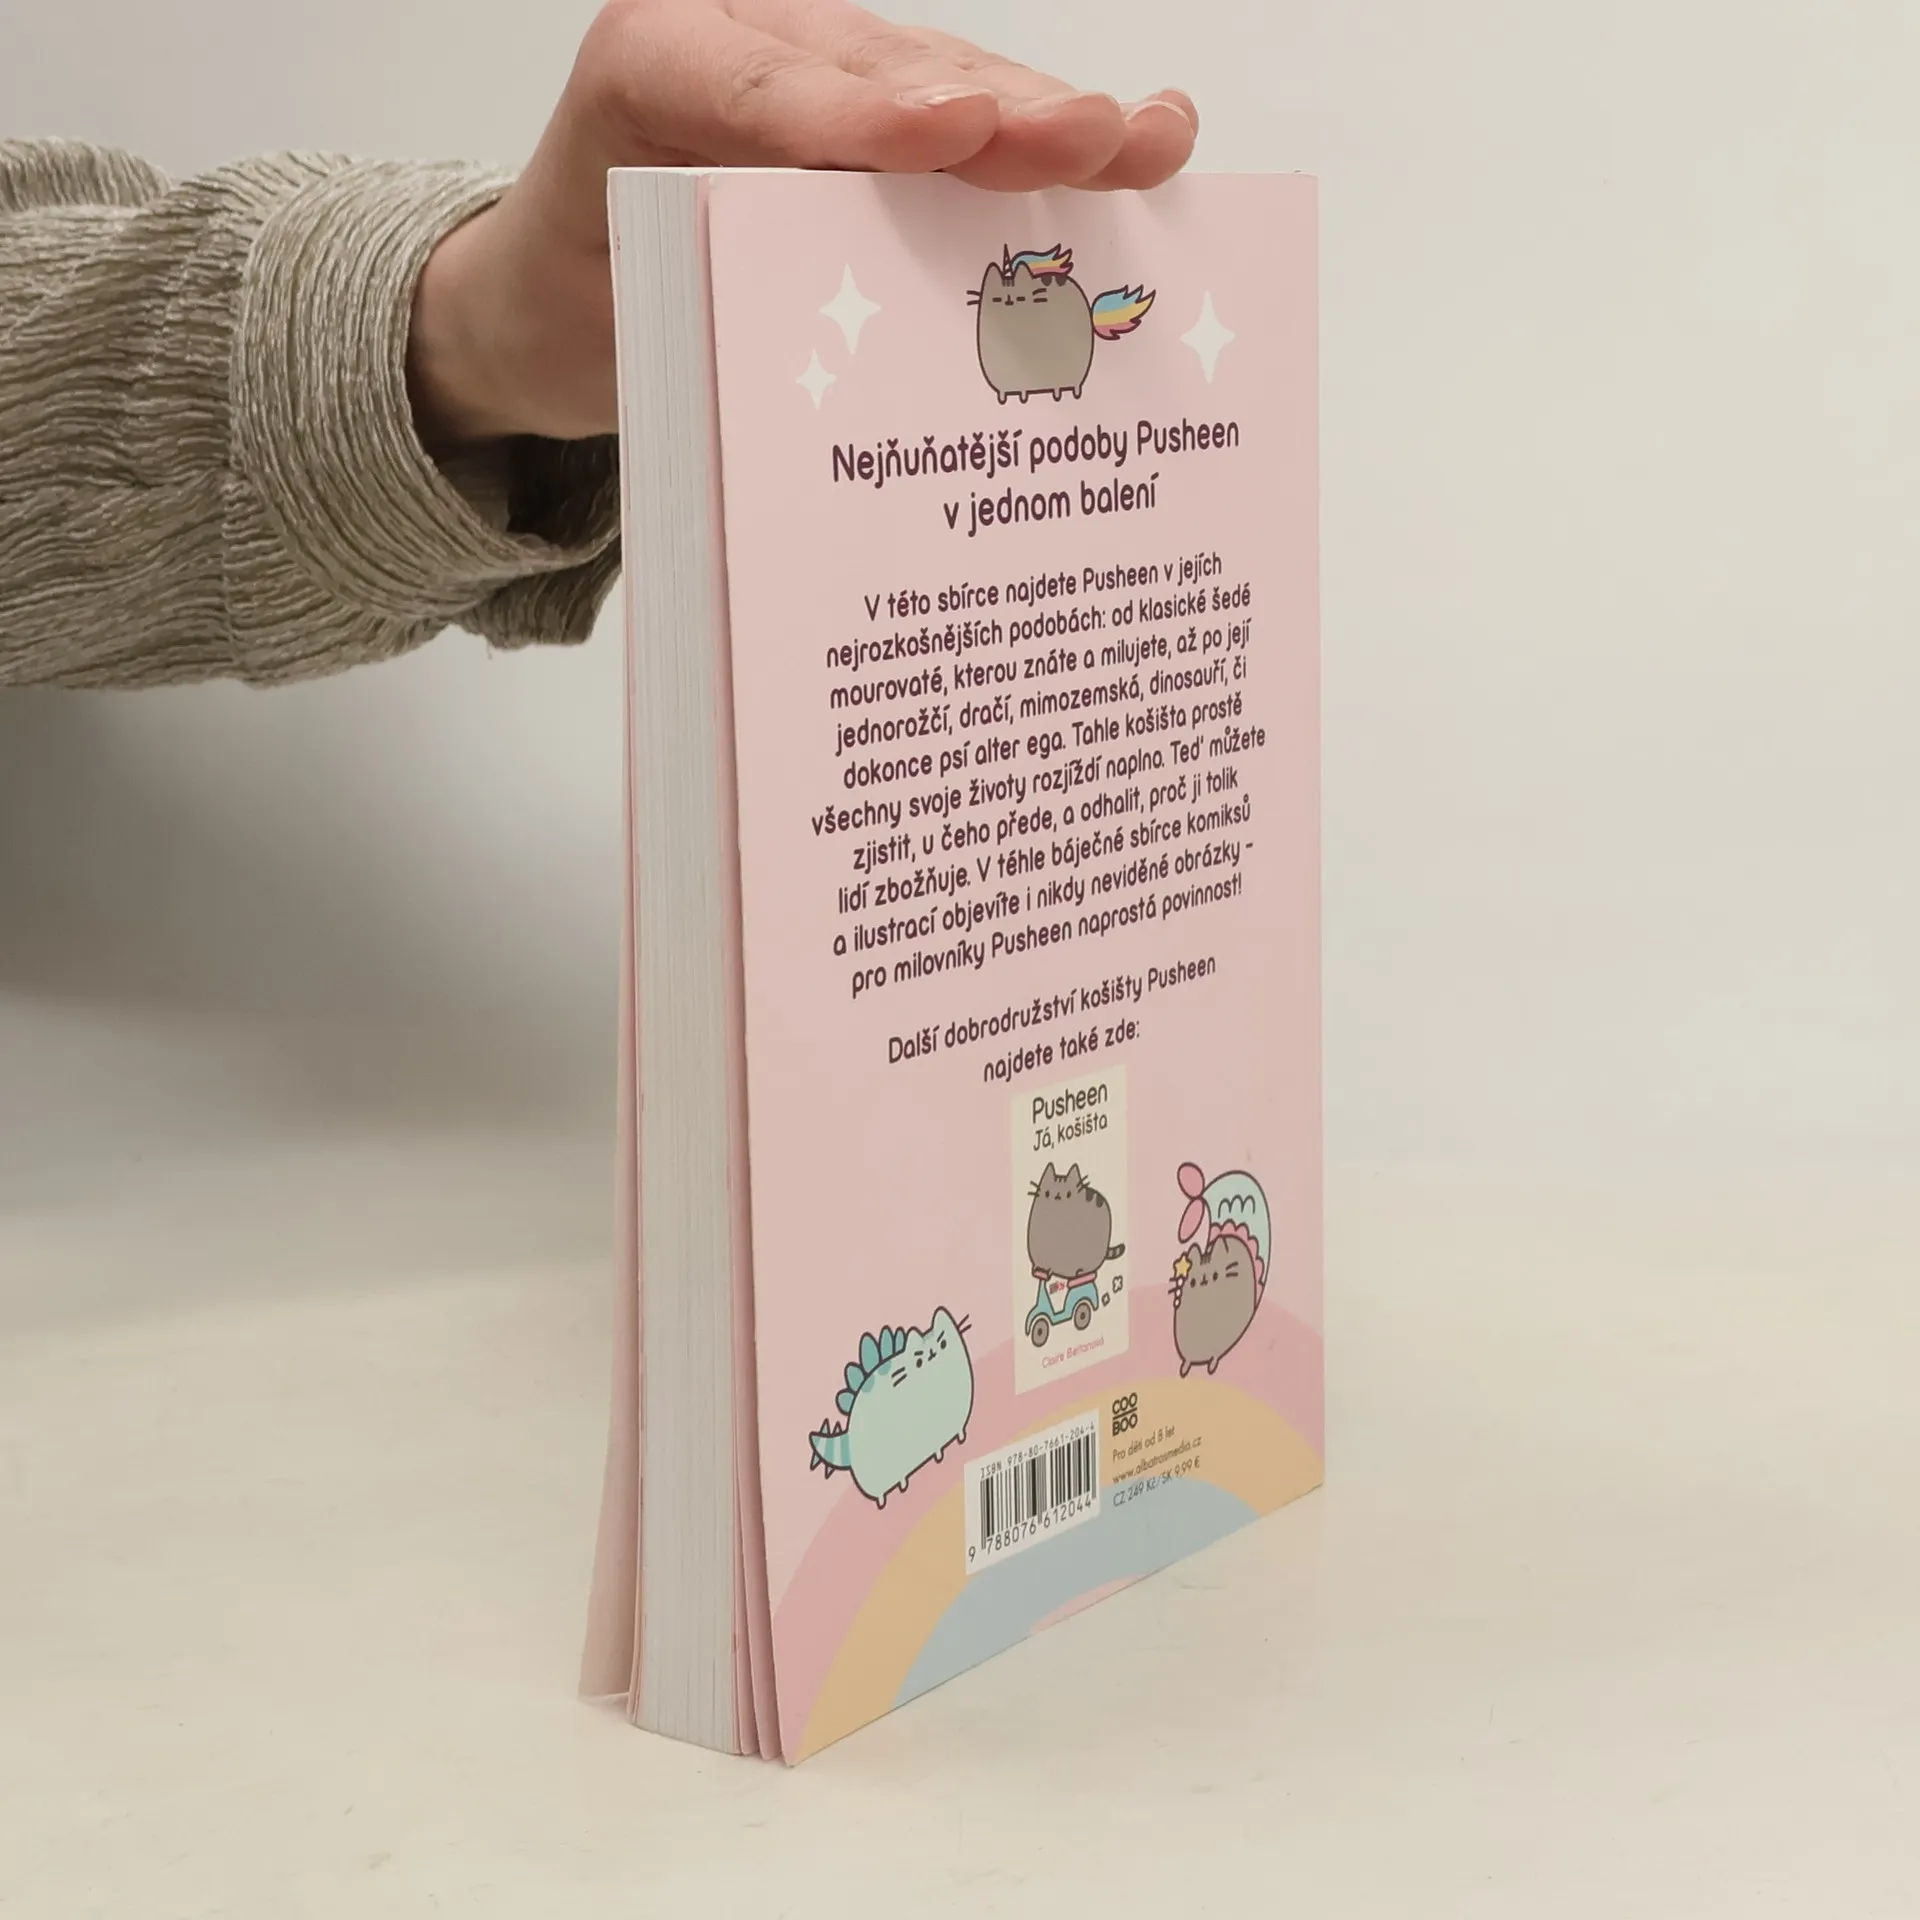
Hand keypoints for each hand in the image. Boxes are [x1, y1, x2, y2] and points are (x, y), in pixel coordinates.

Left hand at [408, 0, 1197, 445]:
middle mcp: (747, 44)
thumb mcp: (615, 321)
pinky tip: (1139, 147)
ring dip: (1055, 124)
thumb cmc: (591, 299)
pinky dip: (1048, 150)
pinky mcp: (875, 119)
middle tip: (1094, 138)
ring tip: (1149, 142)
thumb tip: (849, 392)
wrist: (559, 291)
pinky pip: (965, 126)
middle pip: (890, 72)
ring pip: (952, 86)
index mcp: (653, 69)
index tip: (952, 132)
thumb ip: (708, 318)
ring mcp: (824, 73)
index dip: (864, 112)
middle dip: (1002, 110)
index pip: (762, 87)